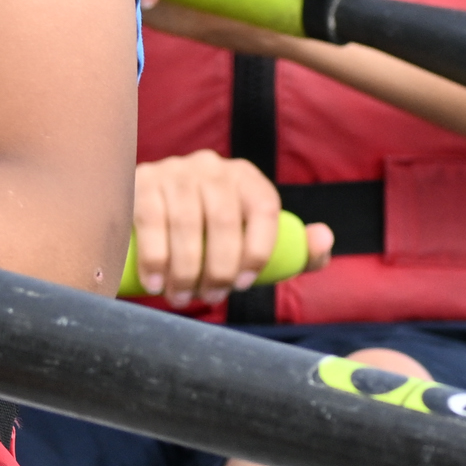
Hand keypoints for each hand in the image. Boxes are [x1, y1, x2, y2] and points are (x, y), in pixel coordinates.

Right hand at [130, 151, 334, 307]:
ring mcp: (175, 171)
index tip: (244, 285)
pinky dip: (154, 257)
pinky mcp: (142, 181)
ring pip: (185, 222)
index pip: (264, 207)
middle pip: (223, 219)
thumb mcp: (256, 242)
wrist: (155, 211)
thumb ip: (297, 248)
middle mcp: (212, 167)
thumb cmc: (215, 237)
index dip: (258, 250)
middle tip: (211, 298)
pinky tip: (155, 283)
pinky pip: (149, 219)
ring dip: (185, 269)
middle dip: (218, 267)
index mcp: (247, 178)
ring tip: (182, 297)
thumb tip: (323, 238)